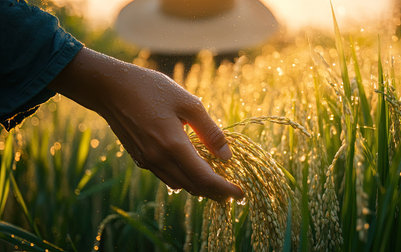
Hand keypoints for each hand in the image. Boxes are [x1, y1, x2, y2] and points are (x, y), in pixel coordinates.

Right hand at [48, 47, 242, 201]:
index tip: (241, 194)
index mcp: (172, 145)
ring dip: (199, 187)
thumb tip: (227, 156)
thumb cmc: (151, 88)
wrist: (110, 88)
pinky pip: (167, 176)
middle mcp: (158, 159)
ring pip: (179, 184)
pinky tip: (192, 168)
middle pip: (193, 187)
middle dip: (215, 192)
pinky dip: (184, 178)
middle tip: (232, 191)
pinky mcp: (140, 159)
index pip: (204, 178)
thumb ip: (210, 131)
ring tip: (216, 181)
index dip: (225, 189)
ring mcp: (147, 161)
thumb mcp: (187, 103)